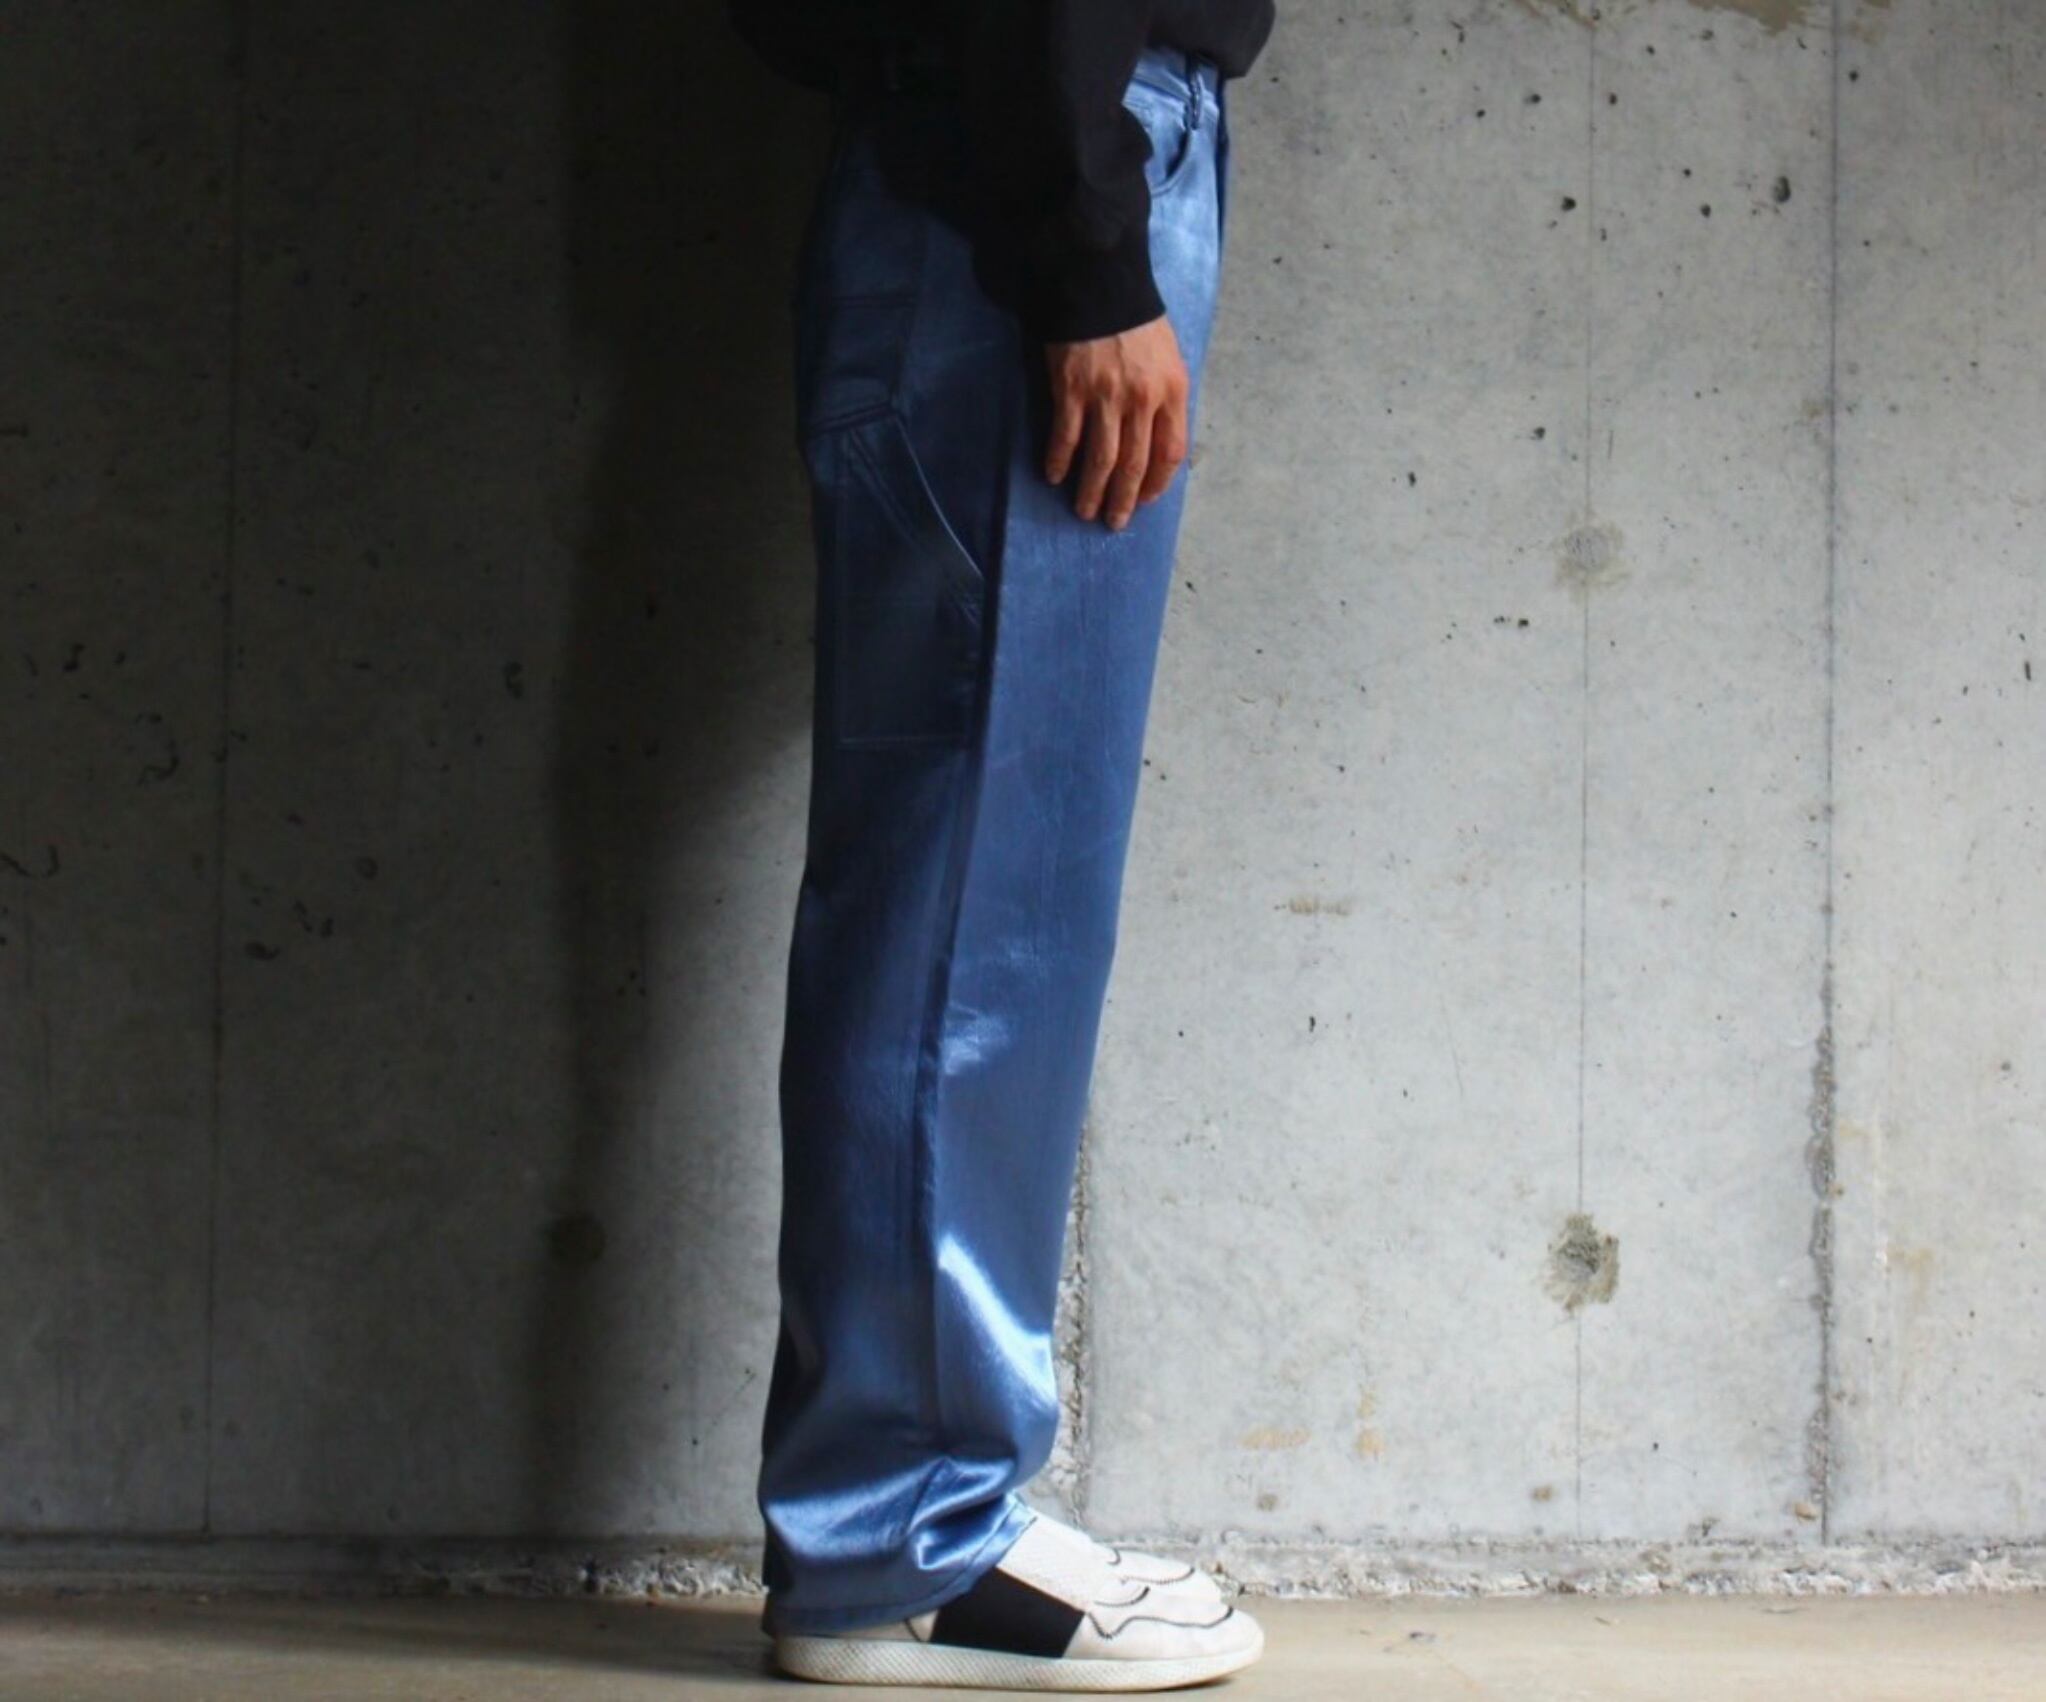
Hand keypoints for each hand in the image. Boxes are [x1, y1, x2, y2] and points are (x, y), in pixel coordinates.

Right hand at [1043, 315, 1188, 530]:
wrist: (1100, 284)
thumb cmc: (1136, 322)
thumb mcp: (1168, 358)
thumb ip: (1165, 398)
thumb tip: (1156, 439)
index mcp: (1172, 391)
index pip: (1170, 453)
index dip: (1157, 483)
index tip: (1144, 500)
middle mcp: (1142, 400)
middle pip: (1134, 464)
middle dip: (1123, 499)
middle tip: (1113, 522)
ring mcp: (1106, 397)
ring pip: (1101, 459)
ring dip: (1092, 490)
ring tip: (1084, 510)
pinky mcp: (1072, 390)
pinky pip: (1066, 437)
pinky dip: (1060, 460)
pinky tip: (1055, 475)